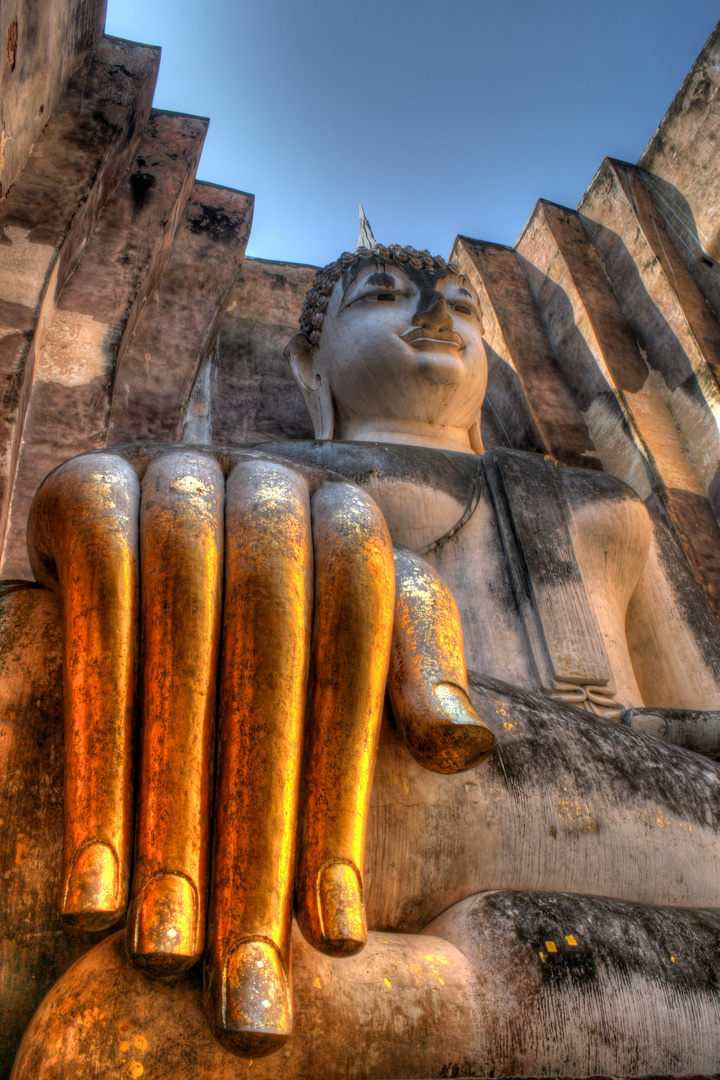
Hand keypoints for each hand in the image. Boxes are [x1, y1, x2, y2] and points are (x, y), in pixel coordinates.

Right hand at [27, 446, 494, 1056]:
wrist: (167, 499)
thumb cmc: (282, 591)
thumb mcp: (362, 626)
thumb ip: (413, 672)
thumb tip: (465, 747)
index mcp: (349, 520)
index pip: (358, 662)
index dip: (345, 793)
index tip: (333, 931)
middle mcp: (272, 489)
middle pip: (271, 659)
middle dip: (258, 821)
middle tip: (244, 969)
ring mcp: (177, 477)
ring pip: (179, 647)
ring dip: (170, 805)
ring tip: (167, 949)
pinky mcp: (89, 488)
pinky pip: (95, 626)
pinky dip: (97, 752)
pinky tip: (96, 874)